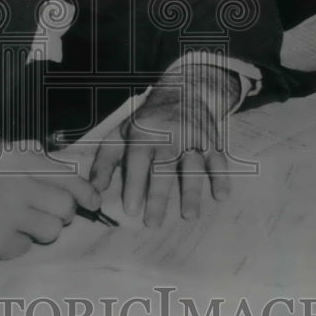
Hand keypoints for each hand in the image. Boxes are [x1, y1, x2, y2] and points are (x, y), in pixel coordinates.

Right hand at [0, 141, 100, 262]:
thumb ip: (25, 154)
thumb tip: (62, 163)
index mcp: (16, 160)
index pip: (68, 176)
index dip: (86, 192)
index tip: (92, 202)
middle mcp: (15, 184)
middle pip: (65, 207)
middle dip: (61, 214)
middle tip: (45, 214)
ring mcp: (7, 215)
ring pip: (51, 231)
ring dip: (41, 231)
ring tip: (18, 224)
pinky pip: (26, 248)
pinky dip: (16, 245)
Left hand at [89, 64, 238, 226]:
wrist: (183, 92)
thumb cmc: (146, 121)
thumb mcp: (120, 133)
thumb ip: (105, 162)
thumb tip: (94, 190)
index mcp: (144, 133)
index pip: (138, 161)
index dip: (134, 185)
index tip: (131, 210)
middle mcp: (169, 136)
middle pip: (164, 169)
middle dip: (158, 197)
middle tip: (153, 223)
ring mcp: (193, 139)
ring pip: (192, 166)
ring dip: (191, 190)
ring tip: (189, 215)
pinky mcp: (212, 142)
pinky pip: (218, 160)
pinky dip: (221, 177)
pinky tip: (220, 195)